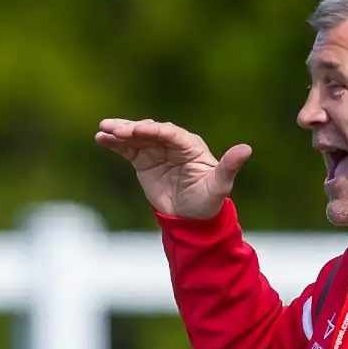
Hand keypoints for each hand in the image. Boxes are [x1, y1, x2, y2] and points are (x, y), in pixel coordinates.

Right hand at [94, 118, 251, 219]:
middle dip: (133, 129)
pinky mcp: (143, 160)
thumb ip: (229, 167)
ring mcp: (156, 151)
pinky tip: (101, 138)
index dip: (154, 131)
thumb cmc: (208, 202)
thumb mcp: (219, 186)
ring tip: (103, 129)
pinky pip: (127, 149)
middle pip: (151, 132)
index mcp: (190, 146)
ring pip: (136, 137)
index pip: (170, 134)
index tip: (138, 130)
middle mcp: (173, 144)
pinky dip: (114, 143)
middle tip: (116, 129)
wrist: (191, 219)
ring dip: (120, 132)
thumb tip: (246, 149)